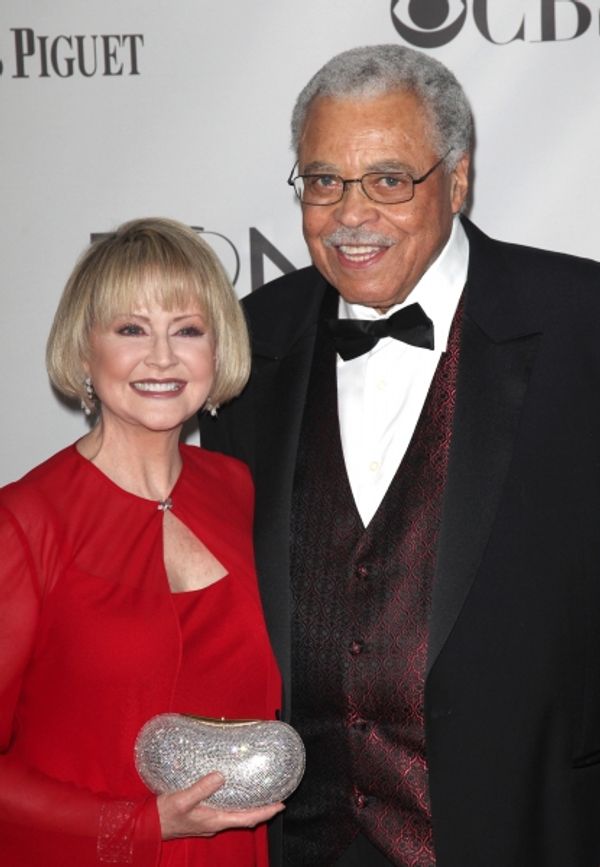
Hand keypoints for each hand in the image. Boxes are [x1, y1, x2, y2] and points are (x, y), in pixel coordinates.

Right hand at [157, 771, 284, 839]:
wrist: (148, 826)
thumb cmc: (165, 815)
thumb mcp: (183, 799)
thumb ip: (202, 788)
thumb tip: (221, 776)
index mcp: (215, 820)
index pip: (247, 818)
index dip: (265, 812)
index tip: (280, 804)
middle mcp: (215, 823)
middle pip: (244, 818)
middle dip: (261, 809)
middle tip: (276, 798)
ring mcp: (209, 822)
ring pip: (235, 815)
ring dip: (249, 807)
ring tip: (260, 794)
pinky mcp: (202, 817)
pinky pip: (225, 811)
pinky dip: (235, 804)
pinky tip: (233, 793)